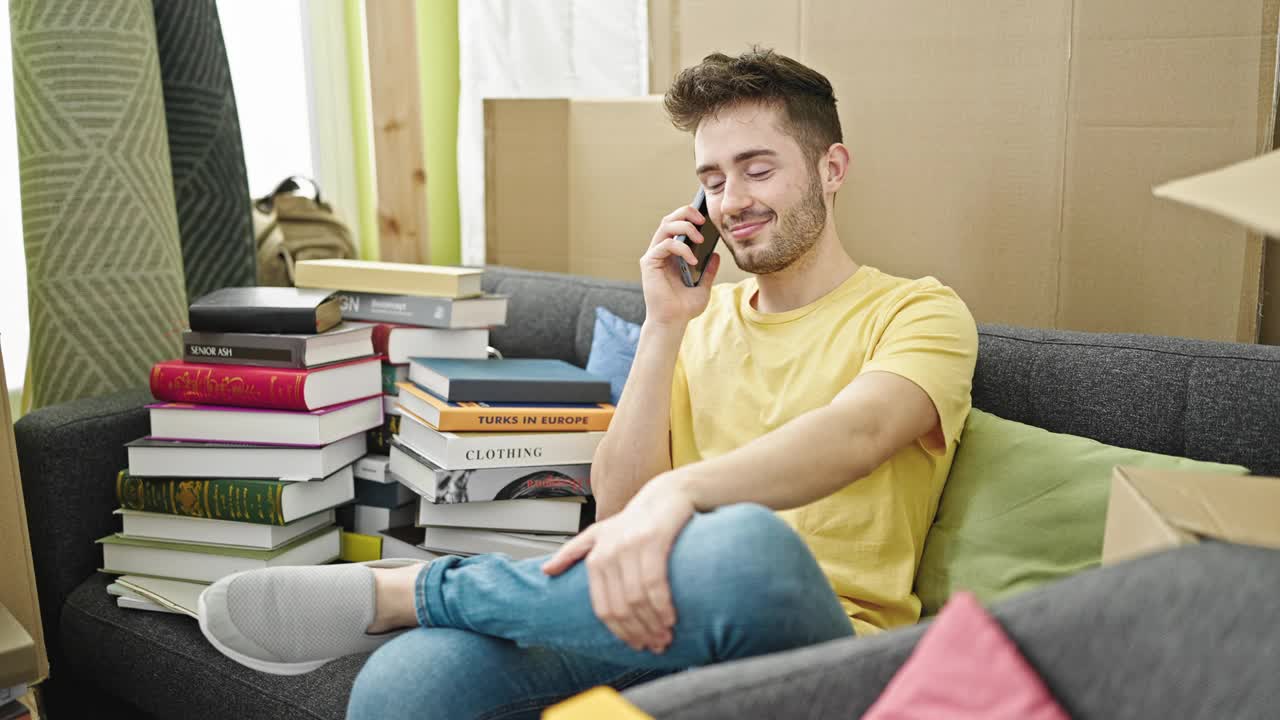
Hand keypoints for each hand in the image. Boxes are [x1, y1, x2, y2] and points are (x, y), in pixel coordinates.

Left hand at [542, 474, 695, 652]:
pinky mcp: (653, 540)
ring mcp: (630, 546)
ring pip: (638, 598)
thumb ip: (572, 552)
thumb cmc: (634, 520)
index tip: (637, 645)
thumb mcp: (598, 533)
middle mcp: (609, 552)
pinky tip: (671, 618)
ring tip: (665, 637)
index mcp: (595, 557)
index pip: (603, 608)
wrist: (666, 495)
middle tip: (656, 645)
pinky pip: (655, 582)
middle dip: (639, 632)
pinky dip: (663, 605)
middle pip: (621, 607)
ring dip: (654, 624)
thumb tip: (546, 571)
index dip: (620, 632)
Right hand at [639, 204, 722, 327]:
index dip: (689, 215)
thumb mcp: (703, 286)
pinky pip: (665, 244)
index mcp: (671, 254)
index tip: (706, 216)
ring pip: (665, 226)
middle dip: (686, 213)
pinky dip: (681, 248)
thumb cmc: (684, 307)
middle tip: (703, 219)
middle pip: (669, 219)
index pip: (677, 224)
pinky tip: (693, 260)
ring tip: (700, 238)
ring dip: (685, 227)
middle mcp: (660, 251)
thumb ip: (709, 270)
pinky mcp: (649, 263)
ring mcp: (653, 256)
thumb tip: (716, 254)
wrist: (673, 322)